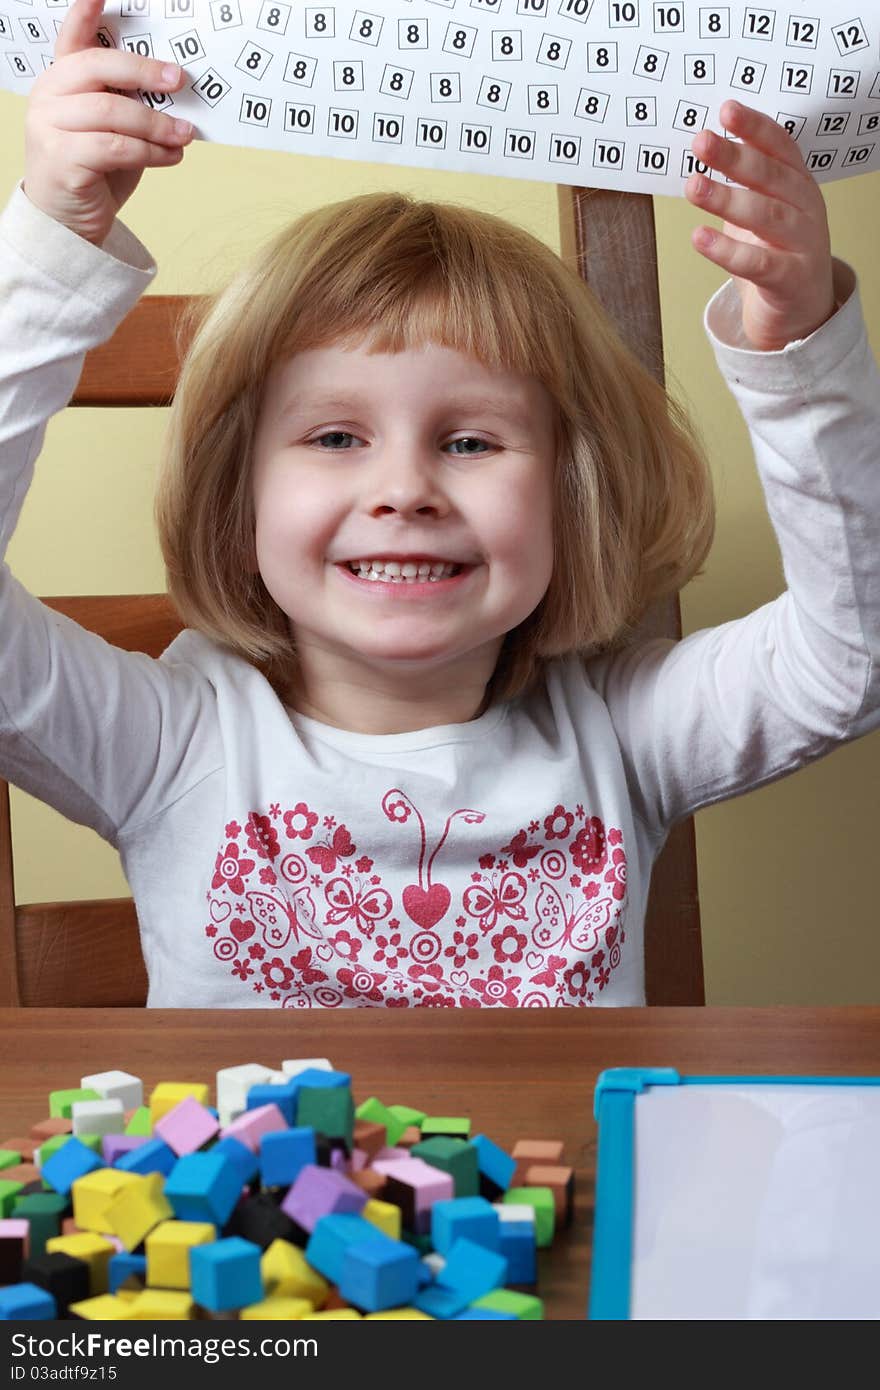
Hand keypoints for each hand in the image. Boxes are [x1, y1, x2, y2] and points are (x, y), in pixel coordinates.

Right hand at [24, 0, 192, 245]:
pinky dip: (150, 152)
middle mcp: (48, 96)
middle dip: (144, 72)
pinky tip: (171, 157)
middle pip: (99, 68)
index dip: (85, 14)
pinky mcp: (62, 160)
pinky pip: (115, 147)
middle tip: (180, 80)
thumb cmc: (94, 171)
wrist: (68, 222)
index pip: (72, 38)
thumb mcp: (111, 128)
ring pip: (113, 112)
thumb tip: (174, 90)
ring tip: (184, 136)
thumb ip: (126, 102)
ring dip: (157, 124)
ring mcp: (50, 127)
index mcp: (60, 80)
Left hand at [685, 100, 835, 350]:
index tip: (726, 110)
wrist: (801, 311)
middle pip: (770, 176)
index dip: (754, 128)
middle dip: (735, 157)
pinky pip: (757, 263)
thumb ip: (743, 181)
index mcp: (798, 184)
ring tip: (693, 186)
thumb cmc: (775, 252)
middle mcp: (805, 208)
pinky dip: (727, 250)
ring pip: (765, 216)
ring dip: (726, 199)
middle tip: (701, 142)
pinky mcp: (790, 280)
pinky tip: (699, 237)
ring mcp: (802, 244)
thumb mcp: (763, 209)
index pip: (780, 147)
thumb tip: (704, 145)